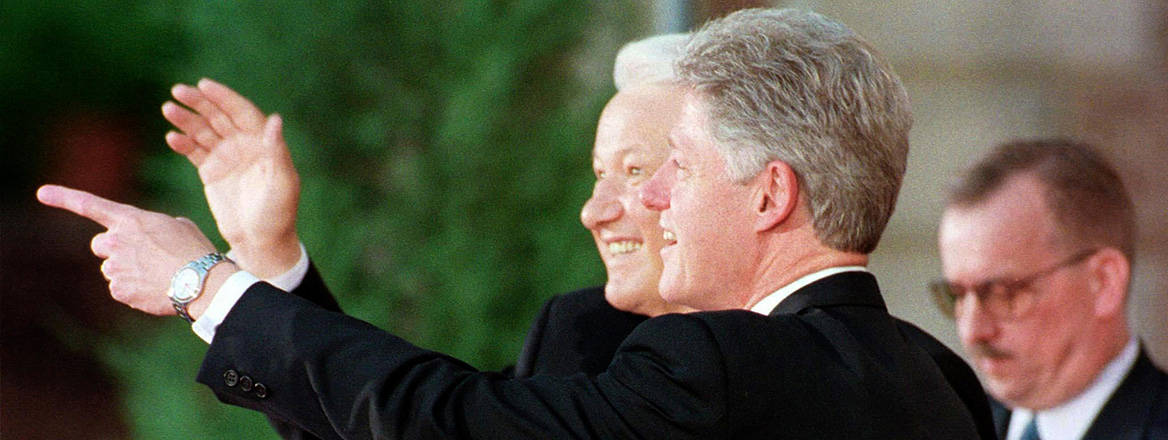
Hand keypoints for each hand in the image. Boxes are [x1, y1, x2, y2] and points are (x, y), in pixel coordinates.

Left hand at [36, 184, 228, 316]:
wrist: (202, 282)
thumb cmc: (196, 251)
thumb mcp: (179, 226)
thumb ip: (154, 227)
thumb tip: (151, 239)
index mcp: (131, 220)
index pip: (91, 205)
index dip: (64, 197)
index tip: (41, 193)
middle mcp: (116, 241)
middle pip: (101, 245)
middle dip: (115, 250)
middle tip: (143, 258)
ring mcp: (115, 267)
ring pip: (111, 270)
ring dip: (128, 272)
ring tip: (157, 275)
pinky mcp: (118, 290)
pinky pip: (119, 290)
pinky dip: (134, 291)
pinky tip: (155, 289)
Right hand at [161, 78, 300, 277]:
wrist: (261, 240)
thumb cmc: (278, 213)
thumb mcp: (282, 182)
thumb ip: (276, 151)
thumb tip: (275, 119)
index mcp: (262, 142)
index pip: (241, 111)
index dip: (224, 97)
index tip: (204, 84)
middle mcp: (244, 144)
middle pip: (218, 116)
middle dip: (199, 102)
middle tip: (177, 91)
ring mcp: (226, 157)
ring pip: (203, 131)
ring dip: (186, 120)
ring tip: (168, 110)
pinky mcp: (211, 171)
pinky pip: (194, 151)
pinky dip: (183, 143)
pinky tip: (171, 137)